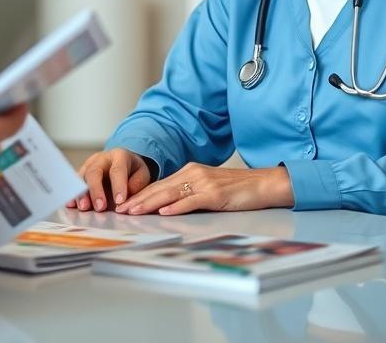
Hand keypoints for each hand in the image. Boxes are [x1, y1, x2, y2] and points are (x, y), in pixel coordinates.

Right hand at [65, 148, 152, 211]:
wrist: (123, 162)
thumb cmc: (133, 170)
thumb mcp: (142, 175)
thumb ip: (136, 185)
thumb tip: (125, 200)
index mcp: (119, 156)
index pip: (117, 169)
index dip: (118, 185)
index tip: (119, 201)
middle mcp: (101, 158)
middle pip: (94, 172)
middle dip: (96, 190)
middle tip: (100, 207)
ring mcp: (89, 165)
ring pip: (82, 177)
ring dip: (81, 194)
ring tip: (84, 208)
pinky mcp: (81, 174)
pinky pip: (75, 183)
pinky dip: (73, 194)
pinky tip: (71, 204)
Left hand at [115, 163, 293, 215]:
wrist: (263, 183)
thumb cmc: (238, 189)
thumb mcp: (209, 188)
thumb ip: (190, 193)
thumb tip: (168, 207)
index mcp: (191, 172)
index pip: (160, 184)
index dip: (141, 194)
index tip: (126, 204)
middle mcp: (194, 174)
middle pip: (161, 188)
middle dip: (139, 200)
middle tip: (121, 210)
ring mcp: (204, 183)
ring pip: (171, 193)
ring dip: (150, 204)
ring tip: (134, 211)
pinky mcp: (215, 194)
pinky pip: (192, 201)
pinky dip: (177, 207)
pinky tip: (164, 213)